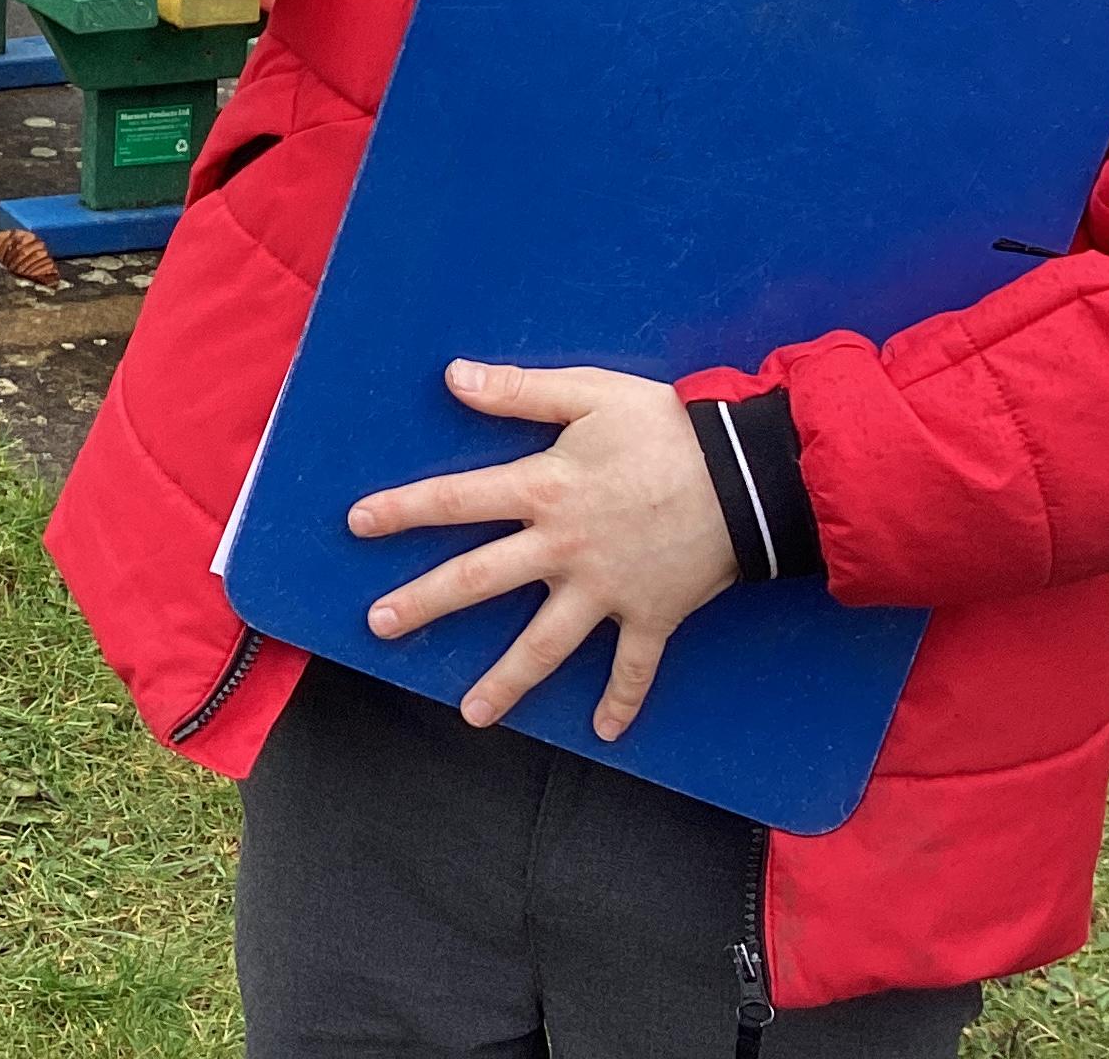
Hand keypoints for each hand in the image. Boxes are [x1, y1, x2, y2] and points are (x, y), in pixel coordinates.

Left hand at [346, 361, 738, 742]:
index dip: (403, 509)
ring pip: (546, 644)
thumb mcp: (590, 393)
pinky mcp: (652, 615)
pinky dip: (623, 700)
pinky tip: (606, 733)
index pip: (457, 500)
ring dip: (507, 682)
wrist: (751, 475)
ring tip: (472, 714)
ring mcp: (607, 589)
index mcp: (544, 489)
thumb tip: (452, 376)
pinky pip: (634, 667)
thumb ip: (519, 390)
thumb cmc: (668, 426)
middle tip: (379, 625)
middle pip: (480, 580)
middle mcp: (564, 548)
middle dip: (425, 603)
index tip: (357, 523)